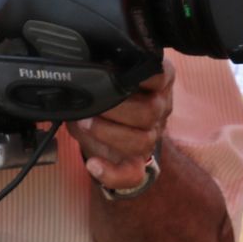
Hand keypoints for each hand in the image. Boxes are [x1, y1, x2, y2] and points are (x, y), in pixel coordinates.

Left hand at [68, 60, 173, 191]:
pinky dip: (111, 173)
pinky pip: (133, 174)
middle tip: (89, 106)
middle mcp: (159, 108)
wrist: (102, 125)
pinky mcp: (138, 162)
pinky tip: (94, 166)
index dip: (142, 76)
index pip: (160, 74)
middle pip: (150, 111)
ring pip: (143, 140)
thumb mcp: (103, 73)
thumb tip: (82, 69)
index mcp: (156, 81)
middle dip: (114, 109)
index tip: (118, 72)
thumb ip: (101, 67)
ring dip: (108, 133)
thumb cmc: (104, 93)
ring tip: (84, 124)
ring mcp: (151, 136)